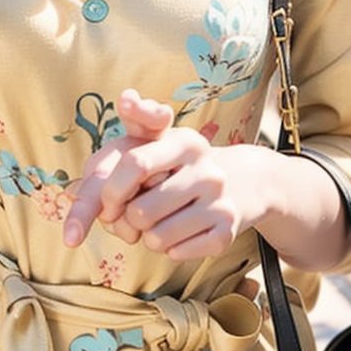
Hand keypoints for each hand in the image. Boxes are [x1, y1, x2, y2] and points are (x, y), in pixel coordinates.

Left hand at [65, 96, 275, 260]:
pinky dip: (170, 249)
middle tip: (137, 214)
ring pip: (157, 238)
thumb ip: (139, 116)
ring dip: (149, 236)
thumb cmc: (183, 164)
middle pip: (140, 212)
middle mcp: (206, 170)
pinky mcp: (227, 232)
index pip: (135, 165)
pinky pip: (177, 253)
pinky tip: (181, 233)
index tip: (107, 204)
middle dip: (129, 220)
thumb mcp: (165, 137)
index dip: (111, 190)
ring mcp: (219, 202)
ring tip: (161, 222)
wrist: (243, 183)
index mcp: (185, 142)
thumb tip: (126, 97)